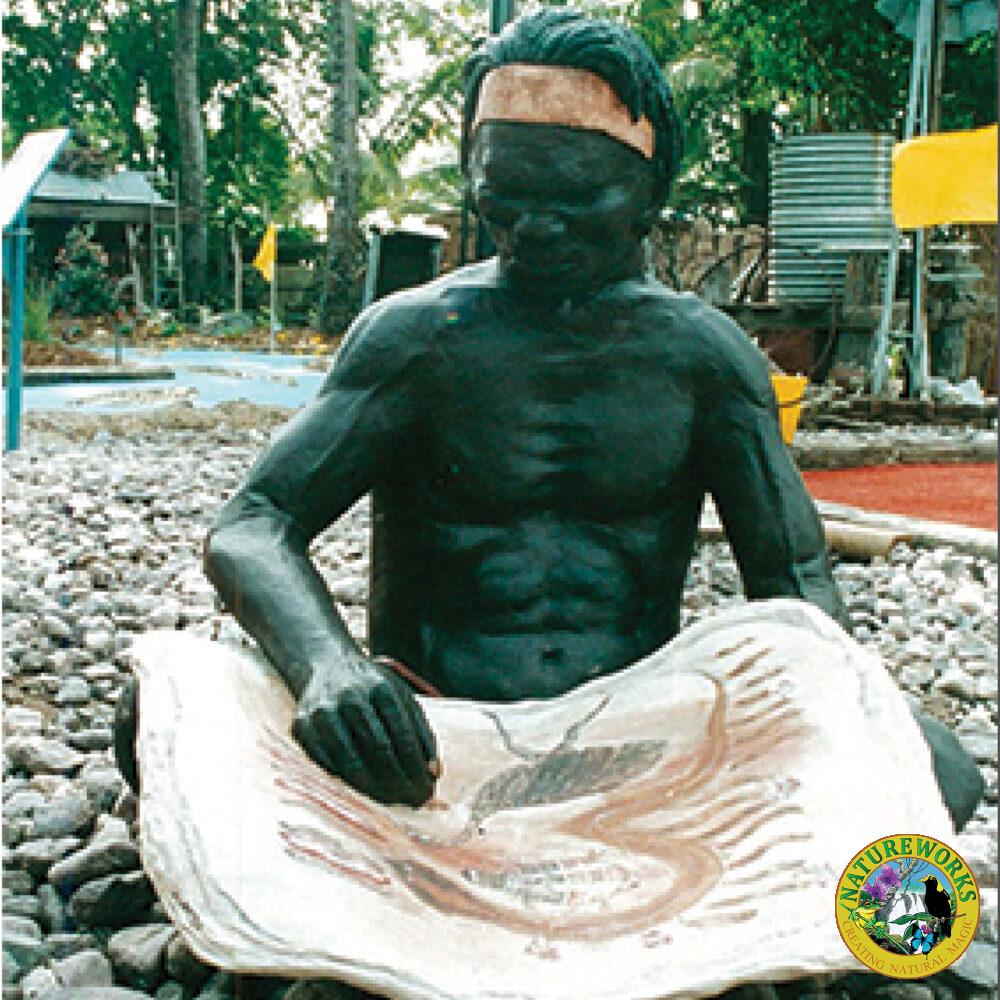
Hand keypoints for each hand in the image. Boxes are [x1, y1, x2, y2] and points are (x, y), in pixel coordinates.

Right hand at [292, 657, 437, 806]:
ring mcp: (323, 711)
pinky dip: (347, 780)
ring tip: (391, 800)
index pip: (402, 734)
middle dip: (398, 781)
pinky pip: (327, 763)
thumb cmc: (373, 688)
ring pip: (350, 762)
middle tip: (412, 800)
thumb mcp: (402, 697)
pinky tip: (364, 788)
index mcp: (380, 687)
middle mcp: (350, 697)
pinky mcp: (301, 727)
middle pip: (378, 750)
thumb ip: (422, 732)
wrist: (326, 666)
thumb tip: (435, 773)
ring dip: (373, 788)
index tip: (427, 788)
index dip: (416, 766)